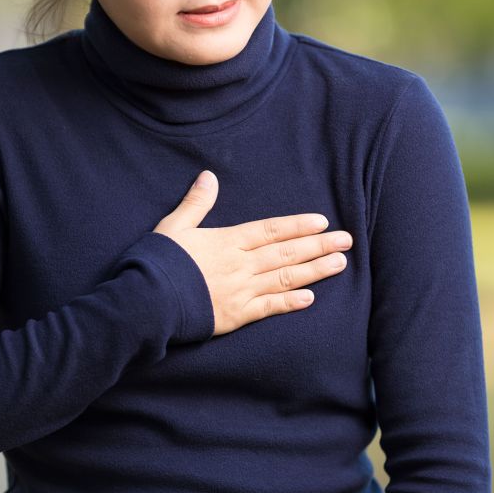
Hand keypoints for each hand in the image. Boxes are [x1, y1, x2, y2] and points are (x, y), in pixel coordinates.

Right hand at [154, 169, 352, 336]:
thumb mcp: (173, 226)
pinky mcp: (236, 315)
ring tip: (339, 264)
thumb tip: (208, 176)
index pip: (271, 230)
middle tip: (346, 241)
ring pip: (286, 278)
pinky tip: (310, 298)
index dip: (298, 226)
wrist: (146, 301)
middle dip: (318, 245)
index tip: (322, 222)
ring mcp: (241, 291)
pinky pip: (269, 307)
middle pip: (287, 252)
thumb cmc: (157, 262)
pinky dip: (290, 302)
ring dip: (315, 271)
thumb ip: (195, 203)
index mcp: (227, 241)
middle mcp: (241, 264)